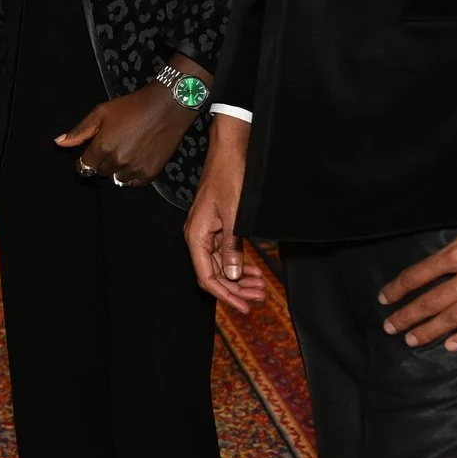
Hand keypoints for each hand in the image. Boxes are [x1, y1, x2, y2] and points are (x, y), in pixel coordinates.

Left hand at [58, 83, 198, 185]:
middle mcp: (117, 162)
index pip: (84, 166)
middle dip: (103, 161)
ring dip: (118, 169)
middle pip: (101, 172)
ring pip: (117, 178)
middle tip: (113, 145)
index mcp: (102, 148)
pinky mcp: (150, 174)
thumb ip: (80, 131)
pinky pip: (134, 182)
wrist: (166, 107)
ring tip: (127, 150)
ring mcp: (134, 169)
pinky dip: (133, 174)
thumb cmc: (132, 107)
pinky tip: (137, 158)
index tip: (91, 154)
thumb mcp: (101, 113)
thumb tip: (59, 143)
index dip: (85, 160)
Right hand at [184, 115, 263, 314]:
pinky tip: (253, 269)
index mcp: (196, 235)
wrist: (230, 150)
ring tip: (260, 287)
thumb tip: (233, 275)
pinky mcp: (217, 225)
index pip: (207, 276)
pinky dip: (239, 263)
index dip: (226, 295)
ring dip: (239, 278)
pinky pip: (225, 252)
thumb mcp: (235, 215)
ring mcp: (207, 231)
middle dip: (236, 289)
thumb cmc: (230, 178)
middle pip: (214, 274)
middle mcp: (198, 236)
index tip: (245, 307)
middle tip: (259, 298)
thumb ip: (232, 246)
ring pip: (221, 265)